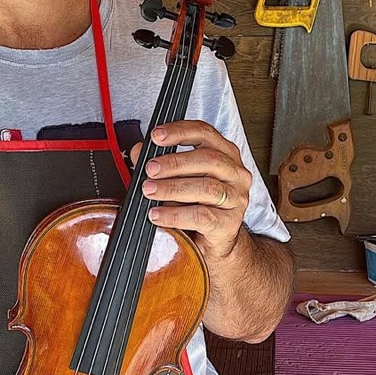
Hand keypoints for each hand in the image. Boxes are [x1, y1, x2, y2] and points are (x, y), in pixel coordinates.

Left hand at [132, 121, 251, 261]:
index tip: (156, 136)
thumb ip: (158, 164)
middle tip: (150, 169)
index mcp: (225, 154)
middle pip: (208, 159)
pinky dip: (175, 214)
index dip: (180, 131)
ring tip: (150, 191)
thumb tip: (139, 151)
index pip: (205, 133)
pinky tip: (158, 214)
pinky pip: (201, 216)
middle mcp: (235, 173)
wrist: (209, 243)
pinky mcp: (229, 223)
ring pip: (206, 188)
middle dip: (174, 163)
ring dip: (172, 188)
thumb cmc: (194, 205)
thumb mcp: (175, 180)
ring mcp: (236, 199)